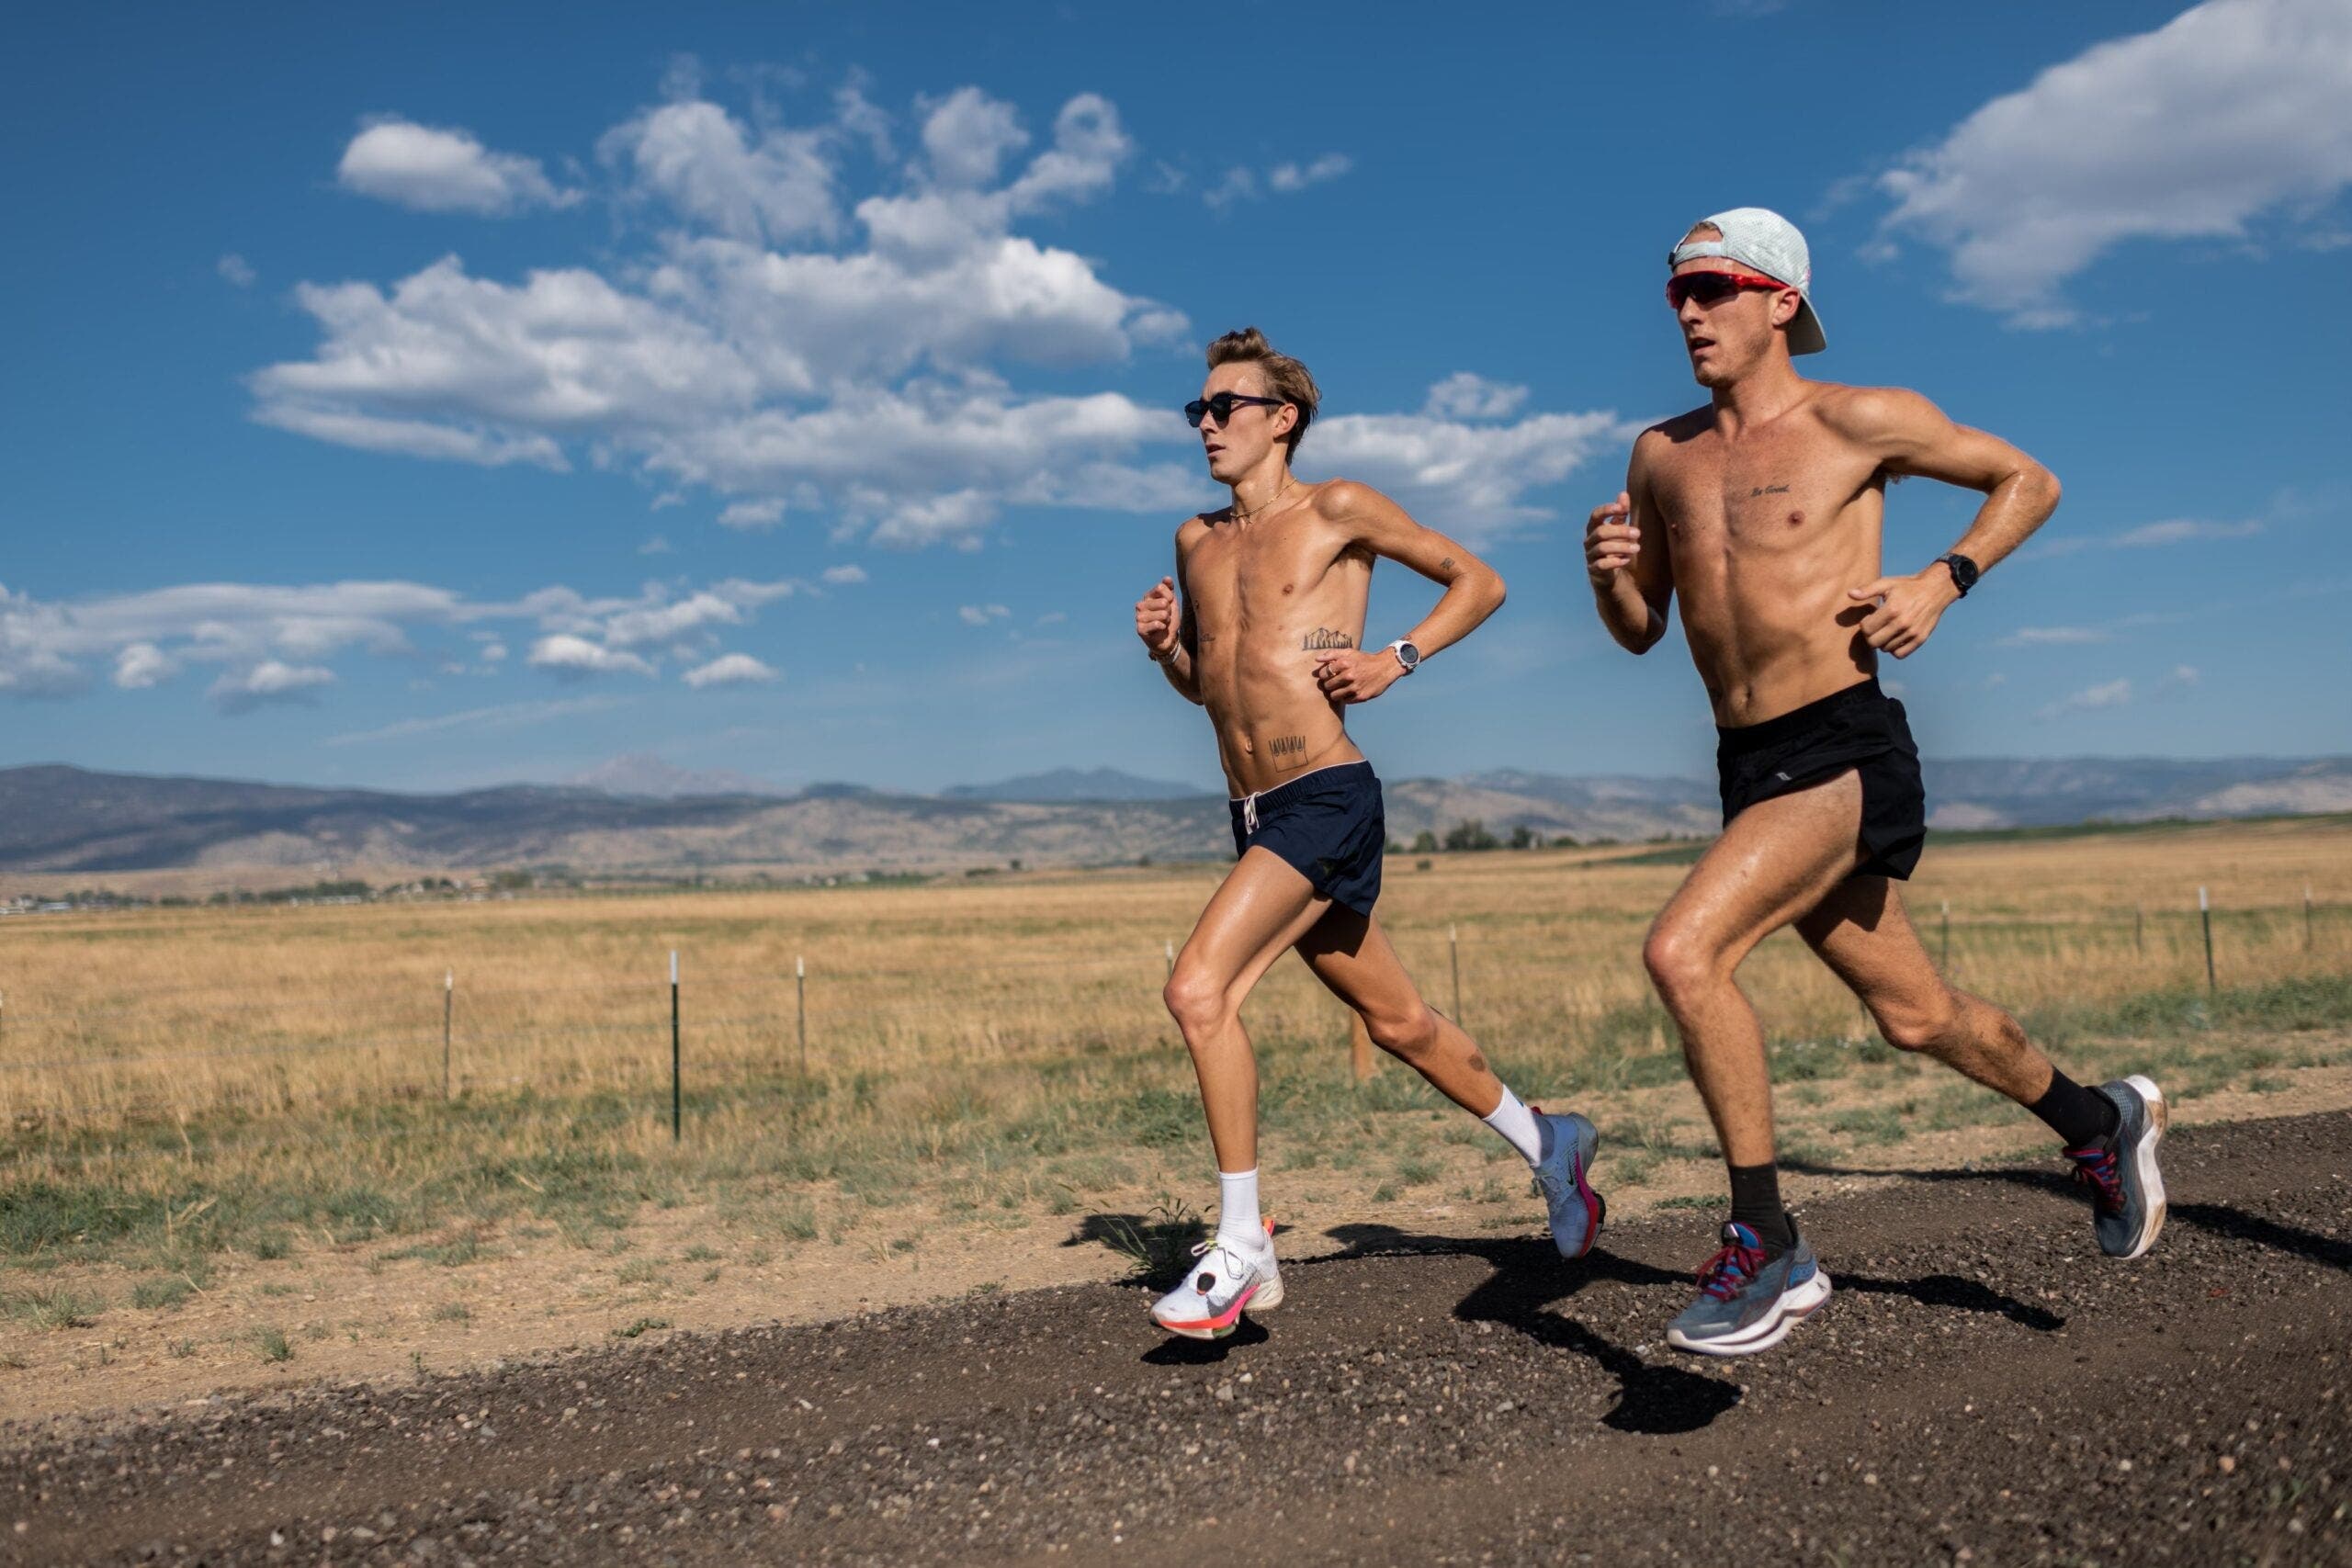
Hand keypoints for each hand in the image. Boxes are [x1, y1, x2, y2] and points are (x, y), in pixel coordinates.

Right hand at [1135, 576, 1179, 661]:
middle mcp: (1141, 605)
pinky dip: (1162, 627)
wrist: (1168, 638)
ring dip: (1167, 620)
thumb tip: (1167, 578)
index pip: (1160, 588)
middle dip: (1169, 611)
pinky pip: (1156, 624)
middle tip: (1166, 616)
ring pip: (1162, 614)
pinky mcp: (1140, 629)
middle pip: (1163, 602)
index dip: (1170, 597)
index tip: (1170, 604)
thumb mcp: (1171, 601)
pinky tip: (1160, 628)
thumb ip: (1169, 588)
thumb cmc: (1169, 618)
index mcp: (1147, 596)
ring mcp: (1139, 617)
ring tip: (1164, 622)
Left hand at [1313, 647, 1403, 703]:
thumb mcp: (1349, 652)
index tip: (1327, 675)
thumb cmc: (1364, 660)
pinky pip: (1345, 701)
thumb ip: (1332, 654)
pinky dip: (1345, 697)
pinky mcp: (1361, 696)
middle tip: (1334, 682)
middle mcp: (1349, 675)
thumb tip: (1317, 659)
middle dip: (1328, 684)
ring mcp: (1355, 687)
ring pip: (1334, 696)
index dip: (1323, 675)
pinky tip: (1350, 691)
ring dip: (1335, 693)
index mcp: (1345, 663)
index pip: (1324, 673)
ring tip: (1340, 688)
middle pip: (1327, 685)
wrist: (1385, 668)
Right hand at [1585, 491, 1637, 584]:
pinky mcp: (1594, 570)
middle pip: (1601, 532)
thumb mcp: (1619, 529)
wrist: (1610, 575)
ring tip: (1637, 547)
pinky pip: (1601, 565)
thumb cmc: (1615, 546)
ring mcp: (1590, 556)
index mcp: (1594, 528)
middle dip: (1620, 531)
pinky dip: (1615, 561)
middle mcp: (1589, 541)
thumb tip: (1623, 494)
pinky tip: (1626, 560)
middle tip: (1638, 533)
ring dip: (1621, 546)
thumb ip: (1620, 513)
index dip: (1607, 510)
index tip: (1622, 509)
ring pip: (1602, 548)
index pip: (1595, 516)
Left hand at [1847, 568, 1961, 658]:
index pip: (1866, 629)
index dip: (1864, 624)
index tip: (1870, 618)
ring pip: (1885, 649)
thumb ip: (1868, 590)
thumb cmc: (1908, 586)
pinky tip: (1895, 638)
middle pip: (1873, 642)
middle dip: (1870, 636)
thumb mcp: (1887, 583)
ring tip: (1886, 630)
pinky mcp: (1920, 639)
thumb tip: (1850, 594)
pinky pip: (1900, 654)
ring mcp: (1912, 632)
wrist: (1936, 589)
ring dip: (1882, 642)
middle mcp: (1902, 623)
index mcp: (1892, 609)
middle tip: (1875, 627)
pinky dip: (1894, 650)